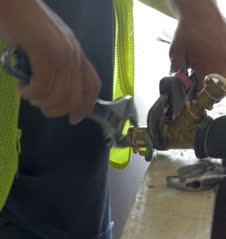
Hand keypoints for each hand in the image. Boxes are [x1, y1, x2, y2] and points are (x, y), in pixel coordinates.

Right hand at [0, 0, 100, 124]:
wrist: (12, 2)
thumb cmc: (23, 23)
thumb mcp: (46, 46)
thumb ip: (54, 65)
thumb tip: (52, 91)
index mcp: (77, 54)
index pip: (92, 86)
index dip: (86, 107)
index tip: (74, 119)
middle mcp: (74, 56)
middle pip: (74, 98)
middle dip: (55, 109)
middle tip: (38, 102)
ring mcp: (62, 55)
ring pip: (58, 96)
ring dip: (40, 101)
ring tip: (27, 92)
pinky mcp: (46, 54)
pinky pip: (43, 86)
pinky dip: (30, 93)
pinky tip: (22, 87)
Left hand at [169, 0, 225, 88]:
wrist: (201, 11)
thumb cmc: (189, 30)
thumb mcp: (176, 53)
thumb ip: (177, 74)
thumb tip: (178, 89)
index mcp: (211, 66)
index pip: (206, 92)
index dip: (198, 94)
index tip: (193, 93)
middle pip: (216, 88)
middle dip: (205, 84)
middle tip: (196, 73)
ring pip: (223, 79)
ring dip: (214, 75)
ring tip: (204, 61)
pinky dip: (221, 66)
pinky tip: (212, 55)